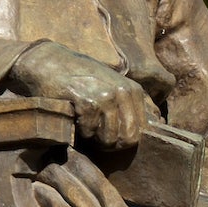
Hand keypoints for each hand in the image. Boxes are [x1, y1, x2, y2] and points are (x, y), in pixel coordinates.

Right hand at [8, 41, 150, 147]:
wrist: (51, 63)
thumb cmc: (82, 78)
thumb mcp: (113, 86)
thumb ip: (132, 105)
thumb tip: (156, 126)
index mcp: (134, 91)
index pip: (142, 131)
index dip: (125, 139)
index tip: (110, 134)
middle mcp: (124, 93)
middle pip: (129, 139)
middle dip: (112, 143)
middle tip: (96, 134)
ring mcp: (107, 97)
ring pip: (109, 139)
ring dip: (94, 138)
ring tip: (85, 122)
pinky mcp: (88, 102)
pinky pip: (89, 133)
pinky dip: (79, 130)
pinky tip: (74, 115)